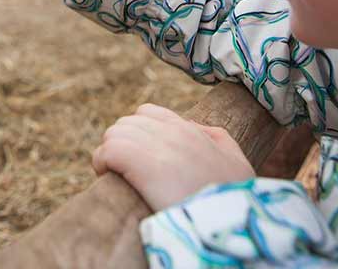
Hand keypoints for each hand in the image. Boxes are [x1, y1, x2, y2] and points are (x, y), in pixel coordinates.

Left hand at [91, 104, 253, 211]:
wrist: (231, 222)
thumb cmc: (235, 199)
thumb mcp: (236, 163)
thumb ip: (217, 139)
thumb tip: (193, 126)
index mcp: (190, 130)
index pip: (148, 113)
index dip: (138, 132)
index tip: (138, 155)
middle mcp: (171, 132)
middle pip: (127, 123)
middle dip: (121, 144)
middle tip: (124, 168)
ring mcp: (155, 145)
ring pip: (114, 134)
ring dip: (109, 153)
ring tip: (114, 173)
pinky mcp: (138, 162)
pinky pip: (106, 151)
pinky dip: (101, 162)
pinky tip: (106, 175)